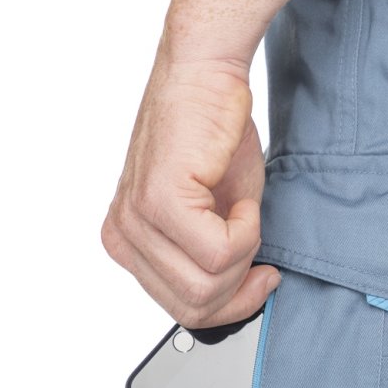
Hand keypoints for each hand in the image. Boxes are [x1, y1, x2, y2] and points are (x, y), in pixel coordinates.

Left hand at [101, 57, 279, 327]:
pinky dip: (247, 230)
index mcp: (131, 244)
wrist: (208, 76)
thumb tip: (238, 300)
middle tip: (262, 258)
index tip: (261, 281)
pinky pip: (218, 252)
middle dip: (242, 289)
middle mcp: (124, 236)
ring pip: (206, 285)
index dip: (232, 307)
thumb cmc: (214, 136)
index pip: (181, 310)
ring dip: (246, 253)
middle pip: (194, 307)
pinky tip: (243, 199)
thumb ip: (214, 264)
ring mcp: (137, 220)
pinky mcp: (160, 200)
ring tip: (246, 212)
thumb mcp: (217, 217)